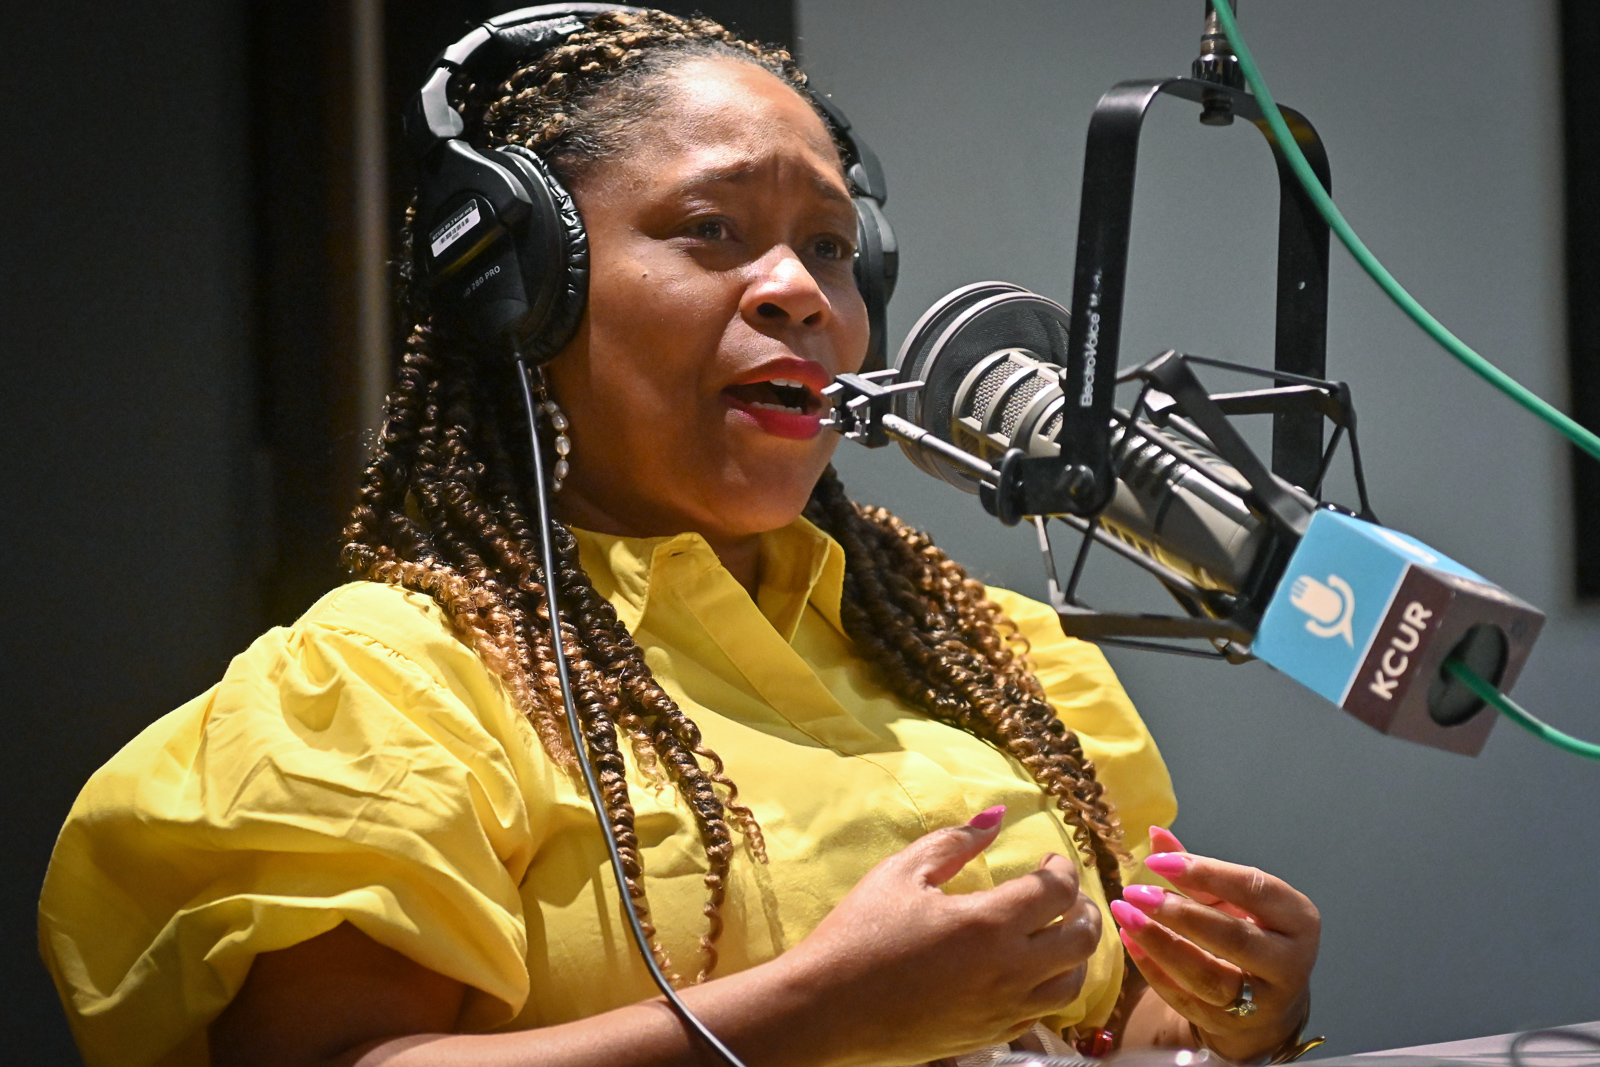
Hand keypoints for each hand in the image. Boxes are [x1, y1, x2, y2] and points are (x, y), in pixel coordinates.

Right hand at [783, 807, 1102, 1066]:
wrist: (826, 1009)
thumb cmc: (859, 933)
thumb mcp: (901, 873)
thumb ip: (954, 841)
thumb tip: (995, 816)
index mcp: (988, 923)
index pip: (1058, 891)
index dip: (1062, 868)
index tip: (1048, 859)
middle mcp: (1008, 971)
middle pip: (1081, 940)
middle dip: (1084, 910)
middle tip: (1066, 895)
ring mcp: (1002, 1011)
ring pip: (1071, 984)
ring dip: (1074, 954)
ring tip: (1056, 934)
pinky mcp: (989, 1037)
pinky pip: (1041, 1014)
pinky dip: (1048, 988)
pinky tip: (1026, 971)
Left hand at [1110, 828, 1319, 1064]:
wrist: (1267, 1003)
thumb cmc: (1250, 933)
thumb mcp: (1234, 898)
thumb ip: (1198, 869)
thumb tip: (1156, 835)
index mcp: (1298, 920)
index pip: (1254, 889)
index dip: (1205, 872)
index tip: (1156, 862)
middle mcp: (1288, 963)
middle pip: (1233, 937)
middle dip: (1179, 913)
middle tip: (1135, 892)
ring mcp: (1261, 1001)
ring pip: (1208, 976)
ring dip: (1160, 943)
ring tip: (1125, 915)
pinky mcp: (1230, 1026)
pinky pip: (1186, 1000)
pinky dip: (1153, 970)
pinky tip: (1129, 942)